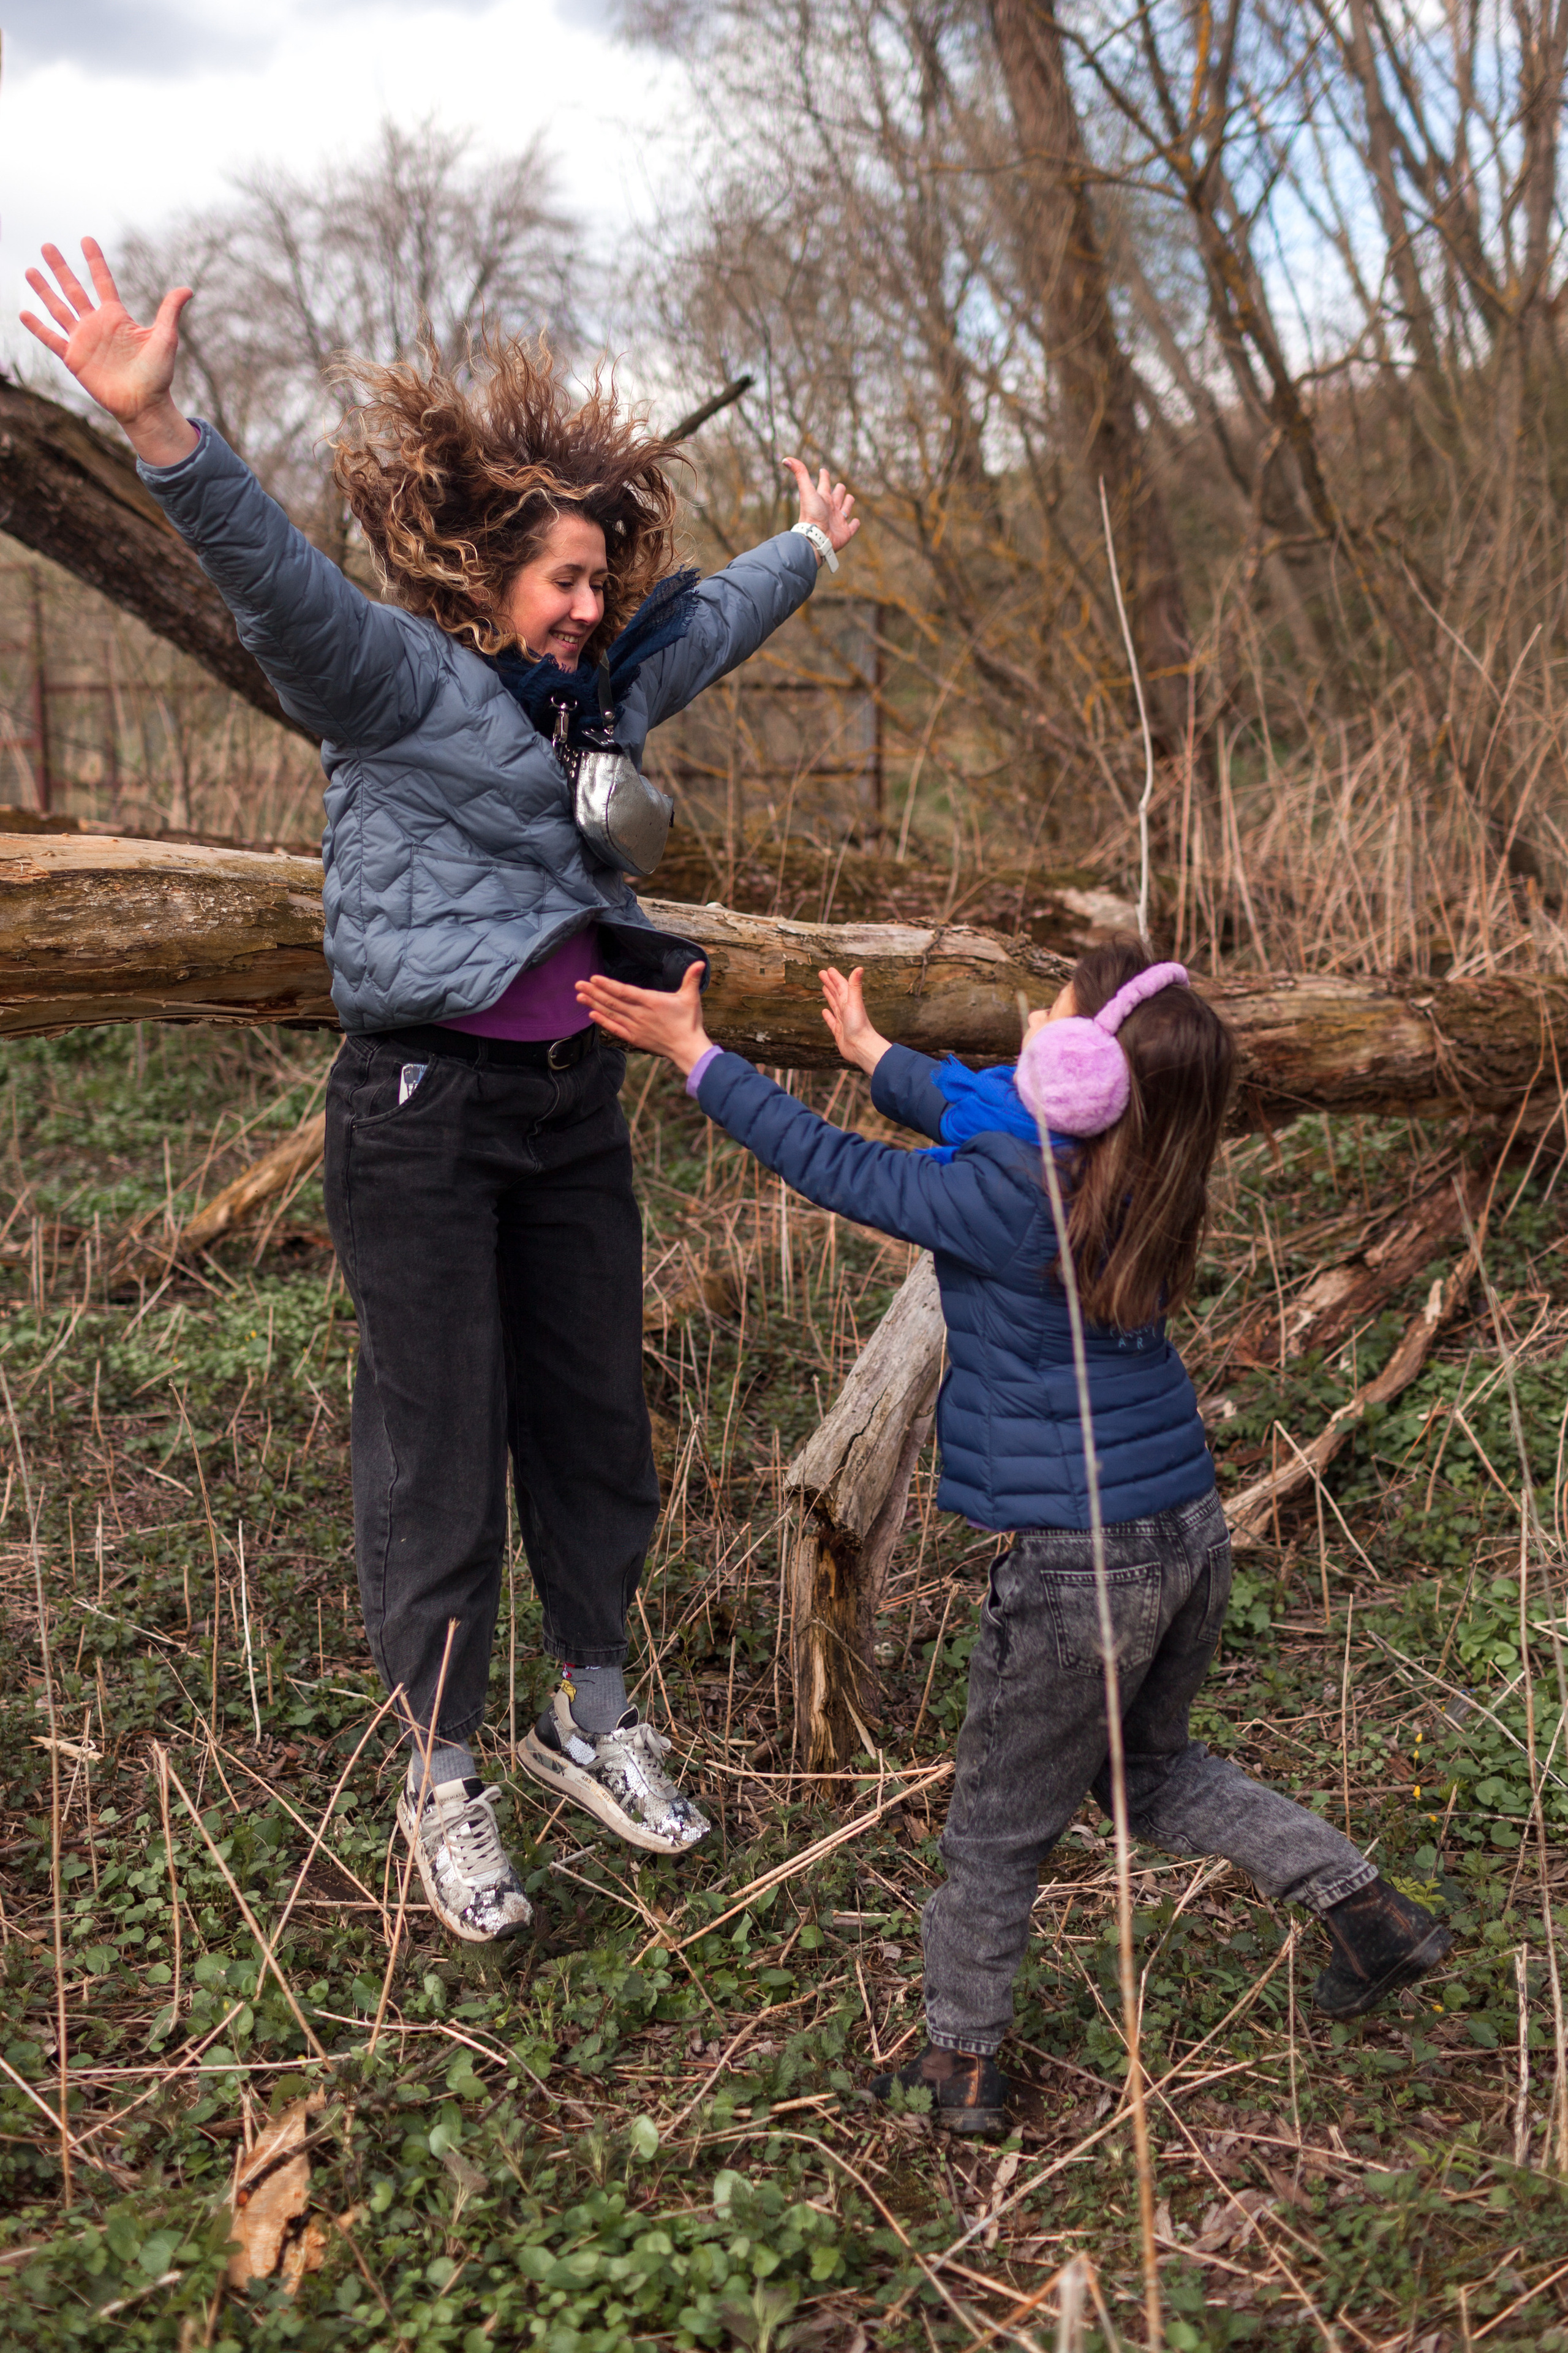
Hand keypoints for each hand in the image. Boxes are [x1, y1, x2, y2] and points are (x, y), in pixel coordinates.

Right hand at [21, 239, 197, 466]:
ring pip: (58, 309)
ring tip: (30, 270)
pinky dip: (38, 327)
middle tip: (47, 246)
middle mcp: (97, 324)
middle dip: (60, 268)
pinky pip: (51, 339)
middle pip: (74, 289)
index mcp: (117, 316)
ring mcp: (83, 340)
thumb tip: (187, 289)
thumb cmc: (158, 374)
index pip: (102, 281)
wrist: (144, 405)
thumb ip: (170, 311)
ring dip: (44, 290)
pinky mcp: (74, 358)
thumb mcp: (165, 338)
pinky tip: (23, 313)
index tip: (86, 239)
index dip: (95, 261)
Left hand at [577, 962, 712, 1074]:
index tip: (593, 978)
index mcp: (651, 1002)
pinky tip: (592, 1014)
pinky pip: (614, 1028)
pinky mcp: (634, 1038)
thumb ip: (692, 978)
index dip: (608, 985)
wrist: (687, 1048)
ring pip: (611, 1013)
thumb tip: (701, 962)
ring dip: (594, 1004)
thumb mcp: (691, 997)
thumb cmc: (689, 1022)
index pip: (624, 991)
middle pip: (612, 1001)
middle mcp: (640, 1014)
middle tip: (578, 984)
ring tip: (580, 996)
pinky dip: (603, 1021)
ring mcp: (635, 1027)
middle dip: (594, 992)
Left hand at [782, 458, 858, 556]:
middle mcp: (830, 508)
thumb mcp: (806, 490)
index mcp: (822, 498)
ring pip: (846, 508)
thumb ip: (799, 473)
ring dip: (848, 503)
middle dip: (839, 489)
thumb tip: (785, 459)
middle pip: (837, 495)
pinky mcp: (845, 532)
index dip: (824, 476)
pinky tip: (855, 521)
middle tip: (839, 487)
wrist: (815, 538)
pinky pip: (852, 527)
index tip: (822, 471)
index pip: (824, 483)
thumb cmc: (811, 514)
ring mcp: (839, 520)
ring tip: (848, 499)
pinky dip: (855, 524)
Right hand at [821, 965, 889, 1074]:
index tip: (828, 970)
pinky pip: (832, 1021)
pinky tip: (824, 1012)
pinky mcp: (839, 1032)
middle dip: (830, 983)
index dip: (835, 977)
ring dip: (829, 996)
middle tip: (822, 973)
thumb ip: (855, 985)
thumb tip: (859, 968)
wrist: (861, 1047)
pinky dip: (828, 1016)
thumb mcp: (855, 1002)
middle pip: (837, 993)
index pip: (841, 986)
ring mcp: (843, 1021)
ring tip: (824, 988)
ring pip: (834, 1005)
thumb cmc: (859, 1025)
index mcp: (849, 1002)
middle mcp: (847, 1010)